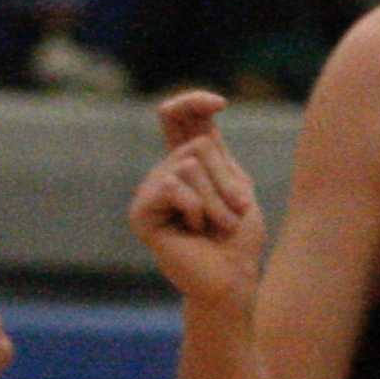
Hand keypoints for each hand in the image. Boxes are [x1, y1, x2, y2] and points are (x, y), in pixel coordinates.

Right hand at [128, 90, 266, 311]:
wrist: (231, 277)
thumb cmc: (238, 237)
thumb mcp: (236, 186)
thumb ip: (216, 154)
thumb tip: (202, 120)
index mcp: (191, 163)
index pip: (180, 119)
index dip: (192, 101)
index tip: (220, 103)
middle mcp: (166, 172)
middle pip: (196, 145)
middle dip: (225, 179)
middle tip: (233, 212)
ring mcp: (151, 192)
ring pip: (187, 166)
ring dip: (216, 199)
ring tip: (217, 225)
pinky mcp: (141, 213)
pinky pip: (172, 188)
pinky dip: (196, 209)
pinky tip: (193, 231)